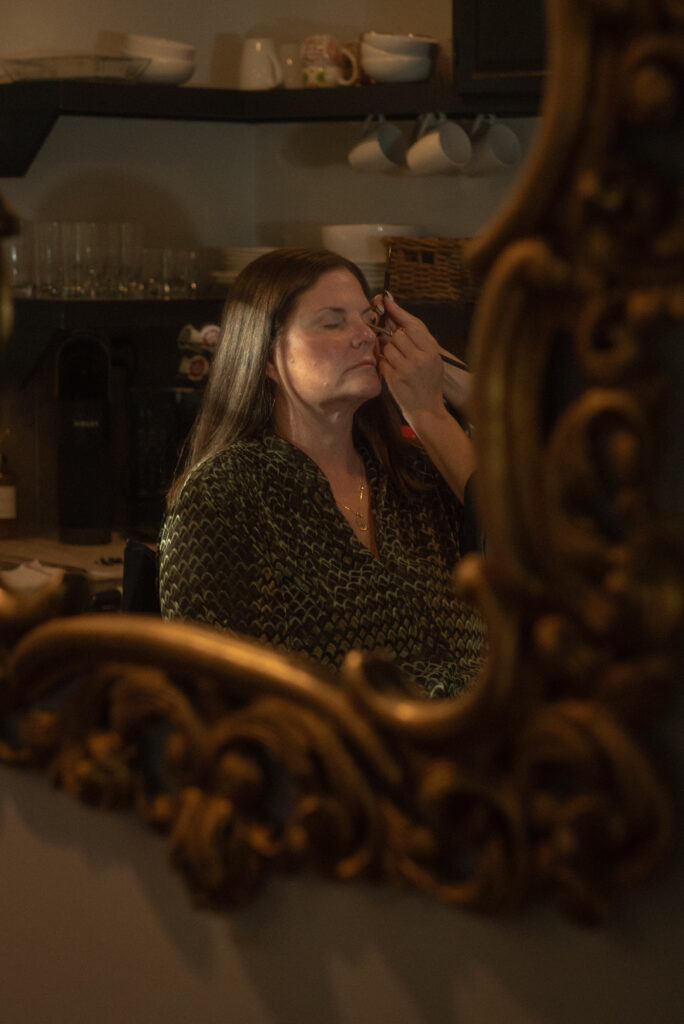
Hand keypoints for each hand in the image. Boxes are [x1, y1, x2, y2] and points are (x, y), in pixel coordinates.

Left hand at [374, 293, 445, 429]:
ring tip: (397, 361)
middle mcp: (420, 358)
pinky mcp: (394, 379)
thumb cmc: (429, 380)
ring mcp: (406, 369)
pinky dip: (383, 363)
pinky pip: (381, 361)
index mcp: (431, 351)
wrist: (427, 408)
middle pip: (396, 335)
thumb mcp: (432, 358)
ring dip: (388, 351)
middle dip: (393, 338)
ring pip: (387, 348)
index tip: (385, 300)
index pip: (411, 326)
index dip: (396, 312)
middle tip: (397, 346)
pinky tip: (392, 369)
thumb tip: (396, 314)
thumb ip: (418, 338)